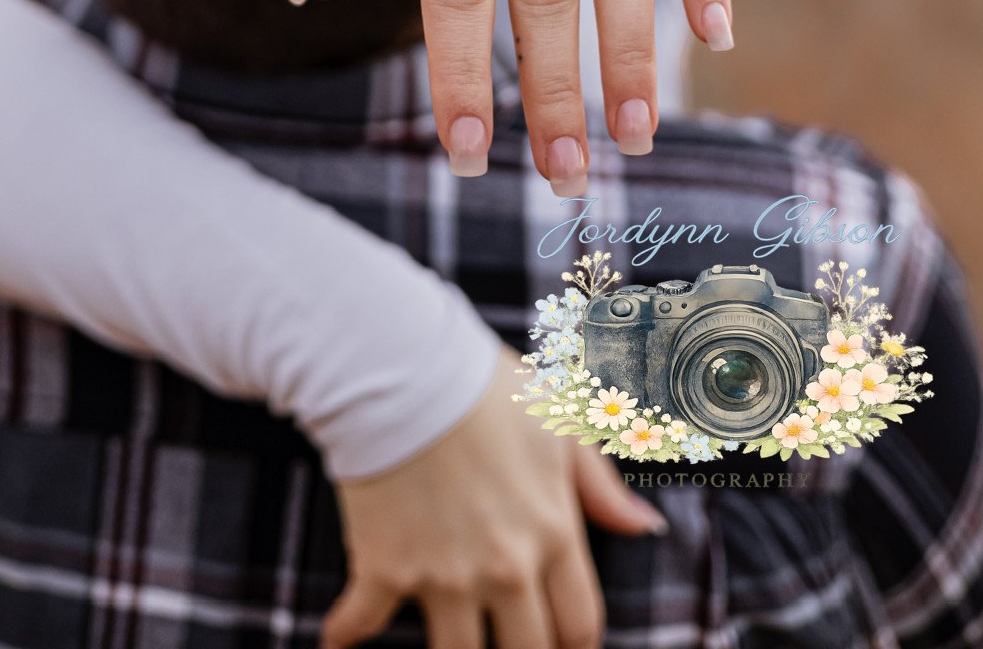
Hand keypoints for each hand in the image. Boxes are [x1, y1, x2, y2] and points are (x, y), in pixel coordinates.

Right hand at [323, 346, 665, 648]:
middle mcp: (506, 567)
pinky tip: (337, 641)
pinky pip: (362, 623)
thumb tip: (645, 527)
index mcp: (552, 532)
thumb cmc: (483, 383)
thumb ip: (601, 484)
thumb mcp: (557, 421)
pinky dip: (345, 635)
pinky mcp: (384, 566)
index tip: (557, 641)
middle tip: (506, 642)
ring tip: (443, 639)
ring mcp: (444, 574)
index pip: (579, 625)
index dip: (572, 644)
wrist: (400, 362)